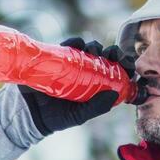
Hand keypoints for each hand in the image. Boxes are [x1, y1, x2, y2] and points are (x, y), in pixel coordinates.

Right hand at [18, 37, 138, 137]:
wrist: (30, 113)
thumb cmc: (57, 118)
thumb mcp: (80, 116)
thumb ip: (96, 107)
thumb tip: (114, 94)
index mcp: (97, 86)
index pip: (116, 73)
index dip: (125, 67)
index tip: (129, 66)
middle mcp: (88, 73)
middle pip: (106, 58)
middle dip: (114, 53)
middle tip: (114, 56)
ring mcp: (74, 64)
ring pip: (90, 49)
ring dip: (97, 46)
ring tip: (96, 51)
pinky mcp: (59, 57)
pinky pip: (70, 45)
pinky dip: (76, 41)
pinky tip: (80, 44)